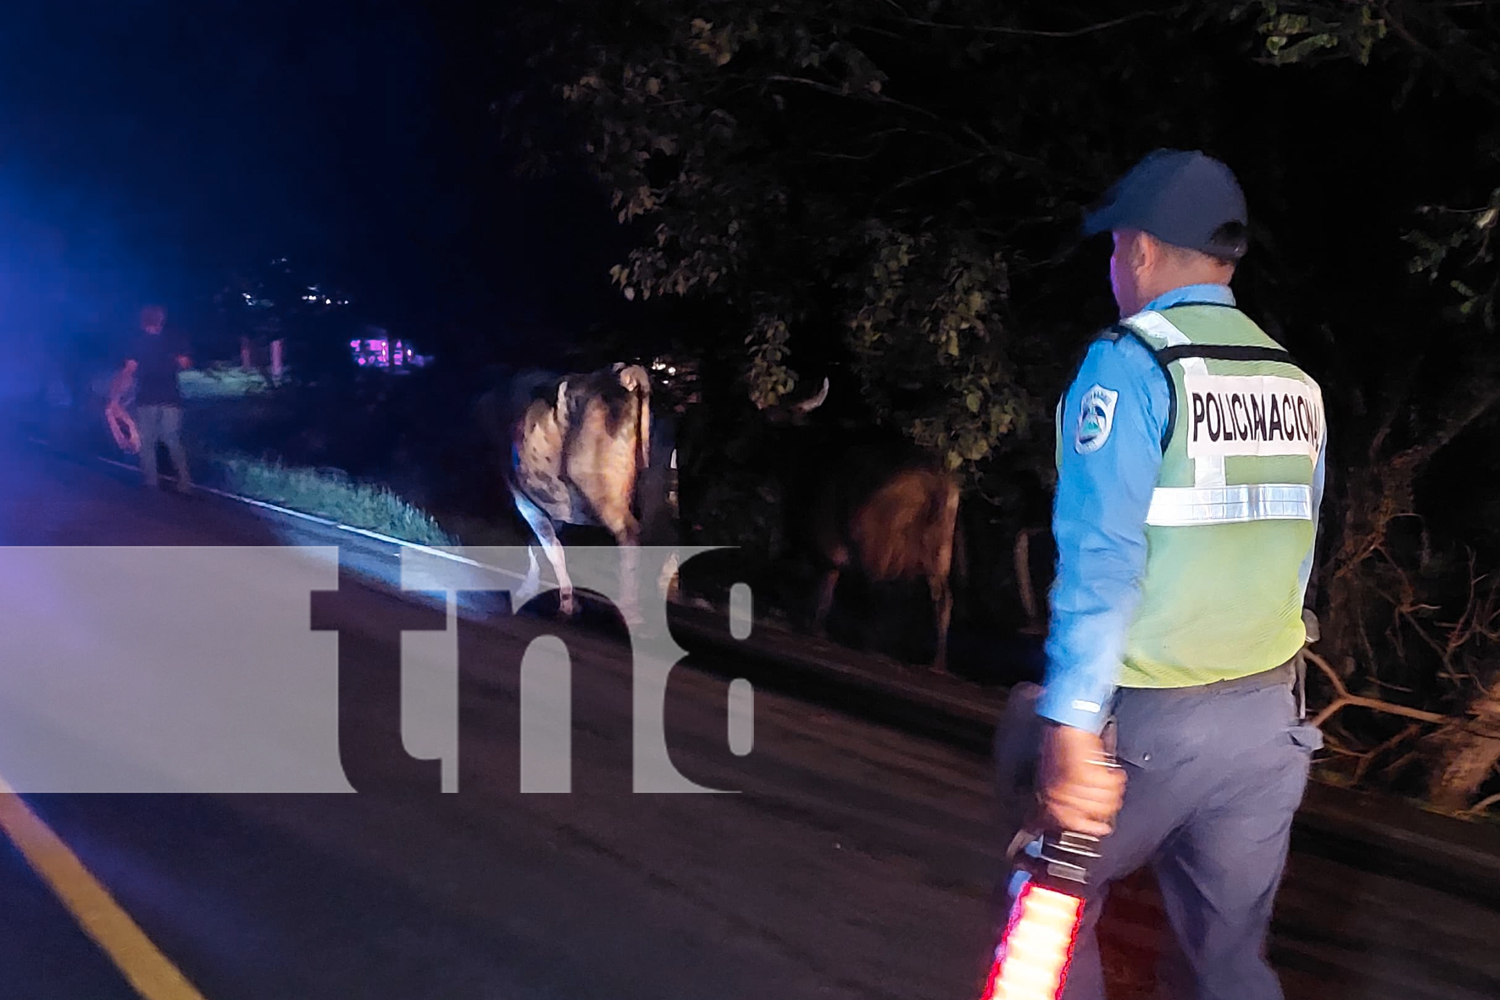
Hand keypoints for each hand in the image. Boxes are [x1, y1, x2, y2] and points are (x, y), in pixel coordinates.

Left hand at [1037, 721, 1125, 837]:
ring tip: (1109, 781)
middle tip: (1106, 795)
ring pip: (1104, 802)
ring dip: (1111, 792)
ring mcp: (1073, 786)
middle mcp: (1060, 793)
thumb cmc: (1062, 746)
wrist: (1067, 724)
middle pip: (1093, 814)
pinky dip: (1115, 779)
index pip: (1070, 823)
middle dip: (1104, 806)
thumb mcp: (1058, 779)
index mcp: (1051, 796)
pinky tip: (1112, 773)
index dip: (1088, 827)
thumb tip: (1082, 819)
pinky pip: (1109, 787)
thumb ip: (1066, 801)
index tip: (1101, 829)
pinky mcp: (1086, 775)